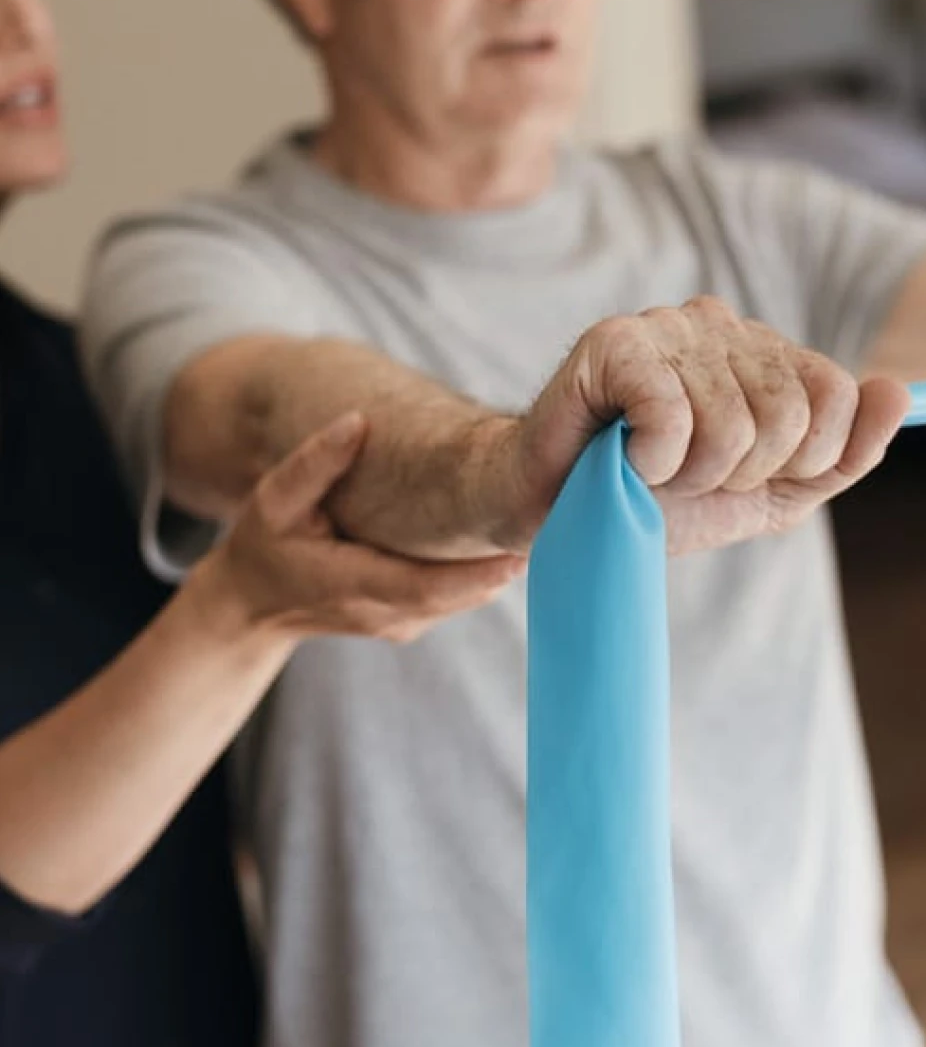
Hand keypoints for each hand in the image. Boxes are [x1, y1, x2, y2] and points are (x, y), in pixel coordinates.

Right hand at [200, 412, 522, 642]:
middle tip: (554, 519)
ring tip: (546, 521)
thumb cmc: (263, 546)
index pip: (426, 587)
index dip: (476, 575)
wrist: (249, 608)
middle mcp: (385, 614)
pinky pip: (456, 597)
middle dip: (504, 563)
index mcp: (352, 585)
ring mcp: (400, 623)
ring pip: (464, 598)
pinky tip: (513, 536)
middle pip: (459, 595)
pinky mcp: (410, 618)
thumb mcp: (274, 501)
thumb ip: (313, 464)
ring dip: (501, 567)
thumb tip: (355, 423)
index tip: (520, 549)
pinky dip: (484, 572)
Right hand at [480, 298, 908, 553]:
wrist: (563, 516)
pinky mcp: (613, 342)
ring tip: (649, 467)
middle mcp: (721, 323)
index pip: (835, 397)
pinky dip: (652, 462)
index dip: (796, 461)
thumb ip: (842, 454)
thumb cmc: (660, 500)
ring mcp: (667, 326)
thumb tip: (897, 390)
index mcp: (764, 351)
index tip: (740, 476)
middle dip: (737, 474)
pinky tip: (623, 456)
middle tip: (685, 475)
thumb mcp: (770, 493)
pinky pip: (670, 416)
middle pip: (787, 416)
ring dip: (688, 476)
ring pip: (730, 425)